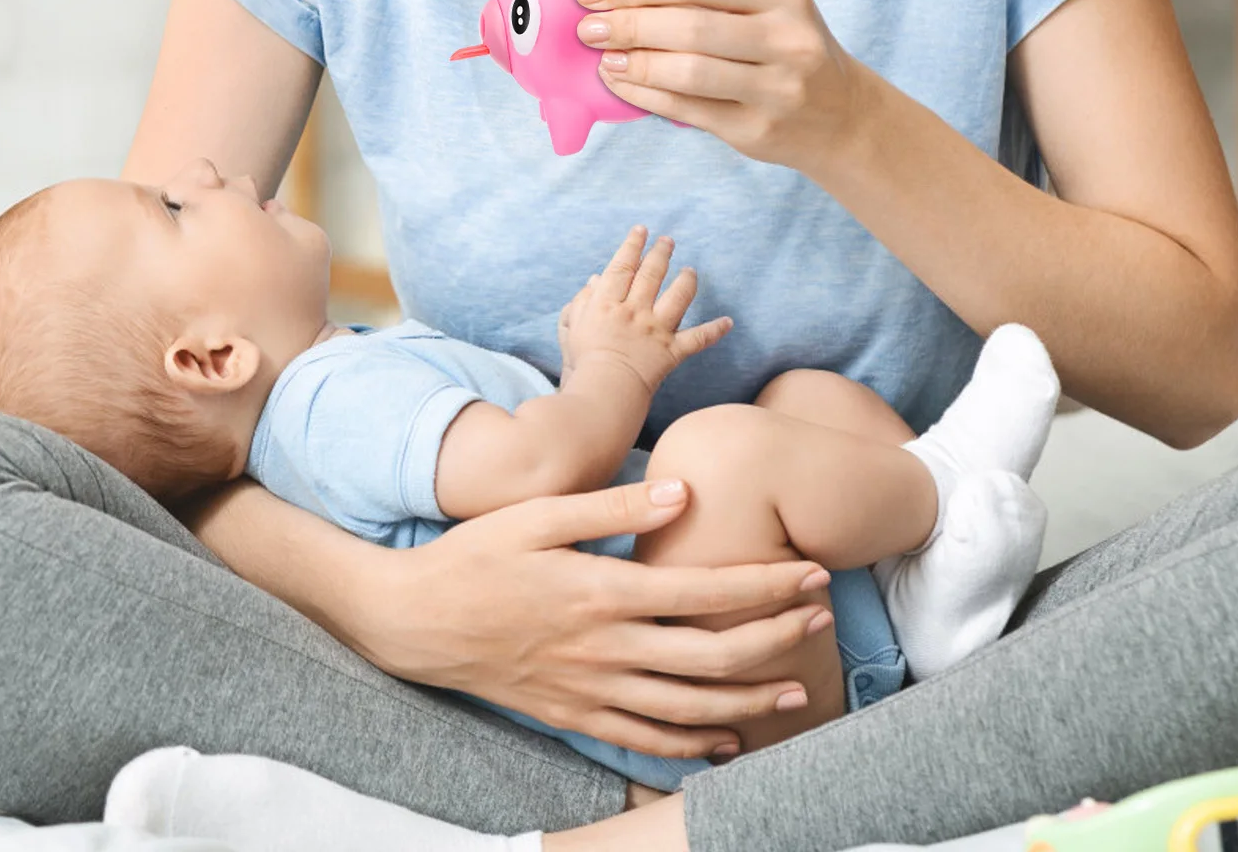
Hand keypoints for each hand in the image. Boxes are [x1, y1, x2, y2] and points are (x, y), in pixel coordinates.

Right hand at [360, 480, 834, 757]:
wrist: (414, 621)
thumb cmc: (475, 557)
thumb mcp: (537, 515)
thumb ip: (613, 507)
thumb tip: (683, 492)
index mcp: (602, 592)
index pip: (706, 592)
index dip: (766, 585)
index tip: (810, 573)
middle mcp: (606, 650)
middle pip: (714, 656)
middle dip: (777, 638)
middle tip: (823, 620)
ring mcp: (590, 692)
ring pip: (691, 708)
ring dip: (751, 700)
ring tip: (797, 689)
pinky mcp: (573, 717)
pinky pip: (646, 742)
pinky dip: (693, 746)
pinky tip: (725, 739)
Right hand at [559, 225, 730, 392]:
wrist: (602, 392)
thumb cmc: (582, 361)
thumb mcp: (571, 326)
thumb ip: (581, 301)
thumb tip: (595, 279)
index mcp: (607, 302)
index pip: (622, 265)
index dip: (632, 245)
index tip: (641, 230)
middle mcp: (634, 311)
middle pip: (652, 274)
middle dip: (661, 253)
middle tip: (668, 241)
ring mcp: (655, 330)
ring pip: (678, 296)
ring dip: (687, 280)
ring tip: (690, 271)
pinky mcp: (671, 352)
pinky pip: (698, 339)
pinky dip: (715, 331)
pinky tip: (728, 322)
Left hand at [575, 0, 873, 174]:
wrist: (841, 116)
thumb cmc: (781, 47)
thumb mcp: (765, 6)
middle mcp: (788, 36)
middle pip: (689, 26)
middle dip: (627, 24)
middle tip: (587, 27)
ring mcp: (777, 87)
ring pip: (688, 72)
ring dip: (634, 63)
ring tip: (601, 57)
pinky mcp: (758, 128)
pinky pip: (687, 109)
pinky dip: (644, 95)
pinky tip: (620, 83)